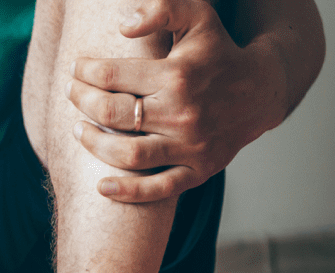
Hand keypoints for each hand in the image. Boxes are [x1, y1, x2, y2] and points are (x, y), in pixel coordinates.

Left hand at [68, 0, 287, 201]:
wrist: (261, 90)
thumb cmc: (218, 52)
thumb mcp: (197, 17)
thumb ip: (161, 11)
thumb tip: (123, 25)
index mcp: (177, 76)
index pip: (112, 76)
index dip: (85, 72)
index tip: (77, 68)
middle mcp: (183, 114)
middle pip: (112, 114)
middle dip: (82, 102)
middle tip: (73, 94)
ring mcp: (191, 146)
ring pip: (127, 154)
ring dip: (94, 144)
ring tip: (78, 129)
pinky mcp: (199, 171)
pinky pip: (158, 189)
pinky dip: (127, 192)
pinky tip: (101, 186)